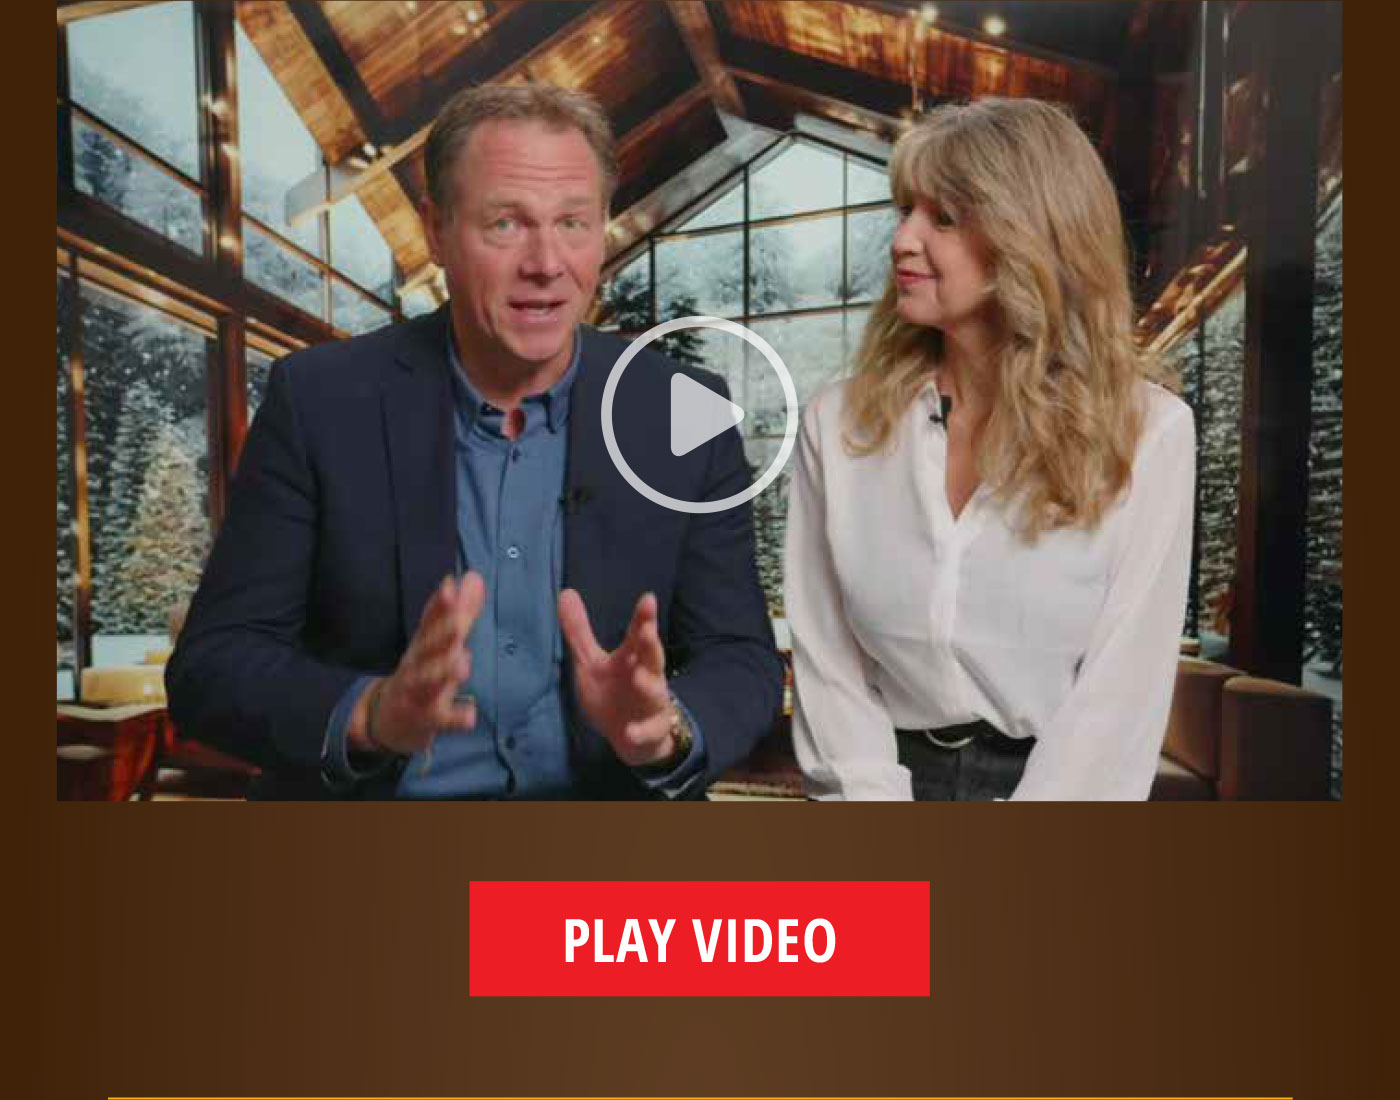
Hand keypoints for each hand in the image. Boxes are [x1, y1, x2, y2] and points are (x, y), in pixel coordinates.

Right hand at [350, 572, 484, 754]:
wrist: (387, 719)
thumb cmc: (422, 673)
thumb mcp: (438, 642)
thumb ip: (460, 611)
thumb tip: (475, 575)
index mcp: (423, 644)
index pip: (430, 620)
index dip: (439, 604)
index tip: (449, 584)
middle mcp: (418, 665)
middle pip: (427, 648)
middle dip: (441, 634)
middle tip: (458, 622)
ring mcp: (419, 692)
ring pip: (429, 682)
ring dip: (444, 672)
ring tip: (463, 662)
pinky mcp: (426, 719)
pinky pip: (440, 719)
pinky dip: (454, 717)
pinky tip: (470, 715)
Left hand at [558, 588, 677, 766]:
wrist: (632, 737)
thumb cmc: (613, 693)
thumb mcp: (591, 662)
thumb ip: (579, 631)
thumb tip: (565, 592)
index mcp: (632, 657)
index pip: (638, 634)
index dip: (644, 617)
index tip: (648, 599)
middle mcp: (647, 676)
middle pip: (652, 657)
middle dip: (650, 644)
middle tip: (646, 630)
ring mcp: (651, 703)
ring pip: (655, 692)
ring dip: (648, 685)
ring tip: (638, 676)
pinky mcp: (652, 730)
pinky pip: (649, 731)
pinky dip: (641, 731)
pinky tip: (630, 731)